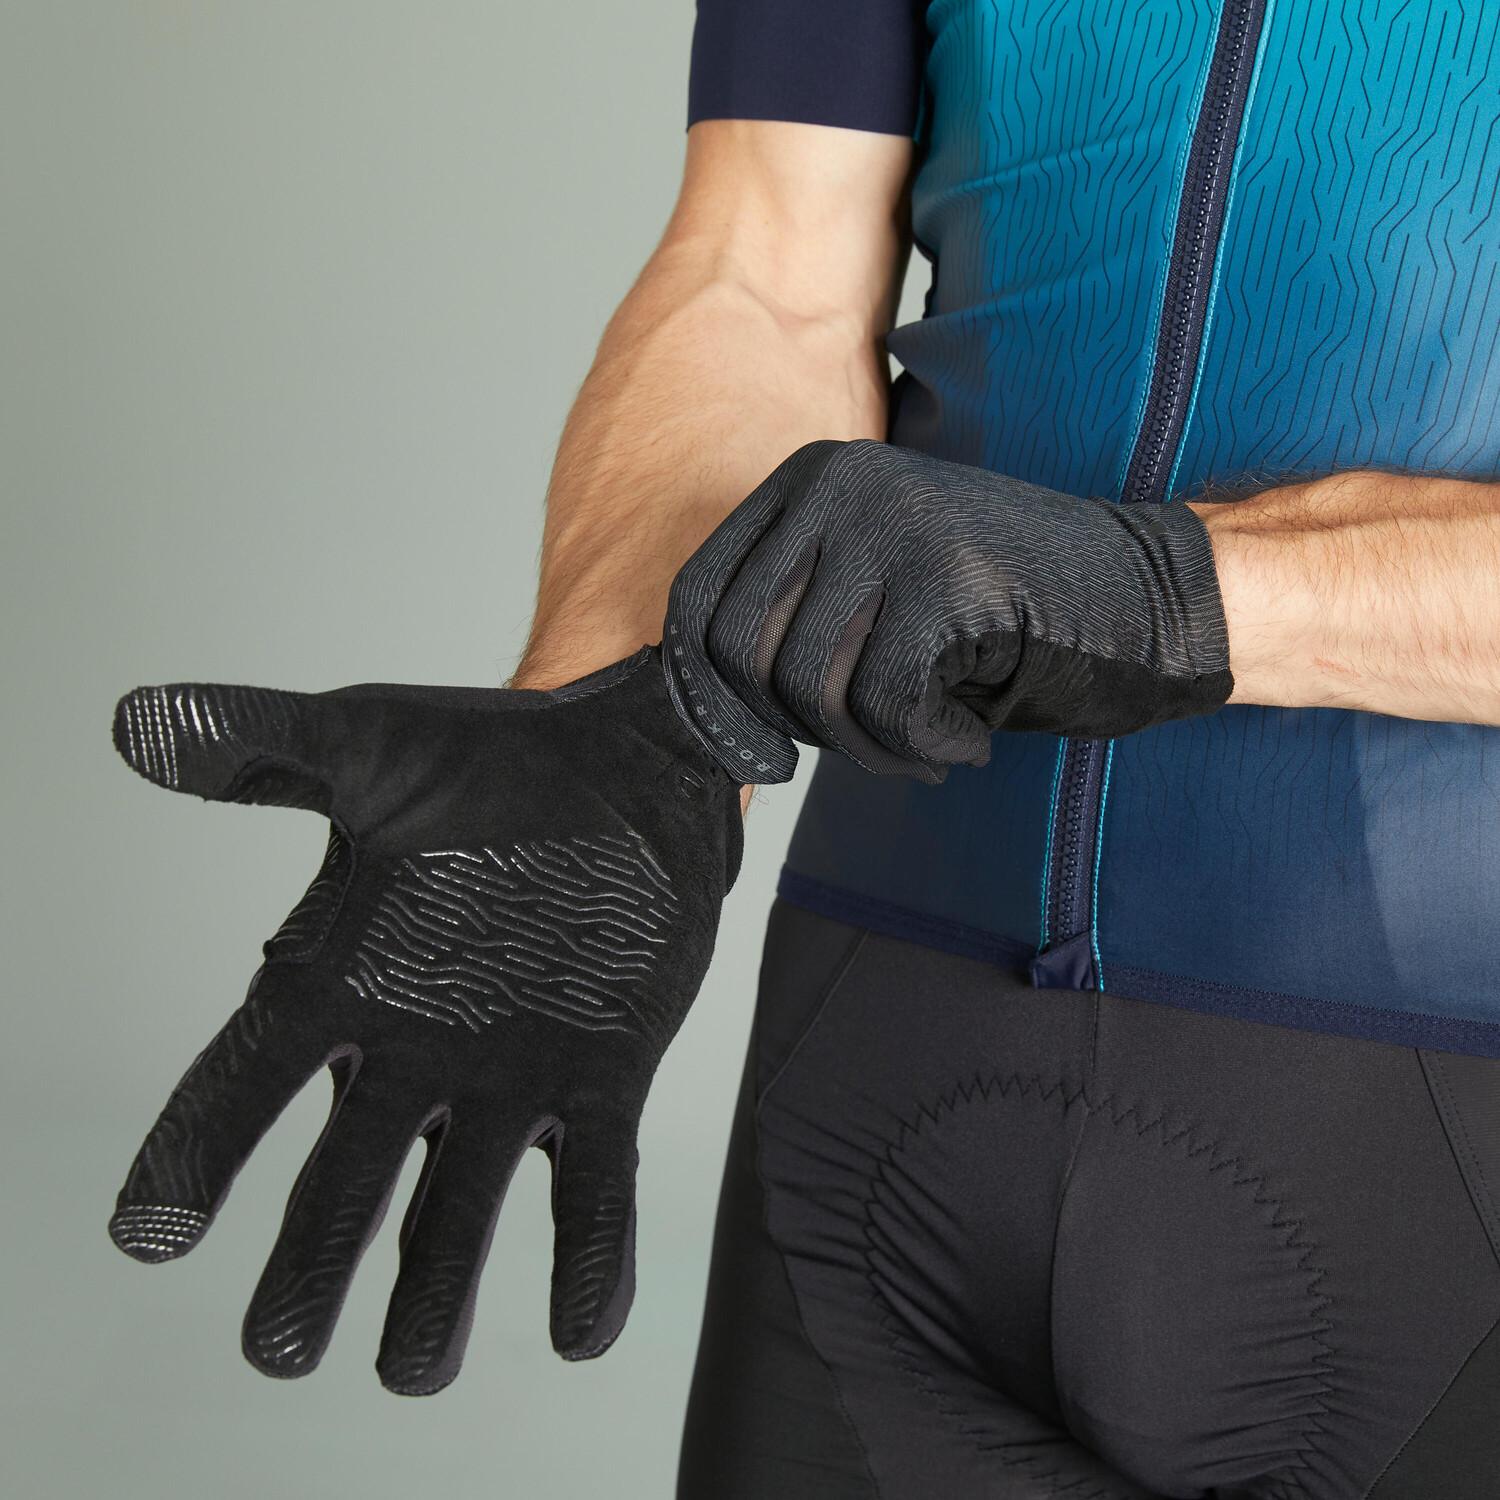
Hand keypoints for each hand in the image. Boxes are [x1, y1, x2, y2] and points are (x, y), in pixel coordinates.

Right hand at [108, 648, 740, 1392]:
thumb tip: (132, 725)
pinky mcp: (605, 1080)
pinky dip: (588, 1258)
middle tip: (280, 1348)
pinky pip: (594, 1188)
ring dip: (437, 1293)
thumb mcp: (368, 745)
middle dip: (310, 1267)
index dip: (193, 1153)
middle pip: (343, 1185)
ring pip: (461, 1213)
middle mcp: (416, 1050)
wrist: (631, 762)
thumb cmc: (492, 756)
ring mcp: (512, 1075)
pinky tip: (581, 1329)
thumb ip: (259, 749)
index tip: (150, 1229)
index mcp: (343, 982)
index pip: (243, 1082)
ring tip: (414, 1370)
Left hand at [665, 440, 1233, 782]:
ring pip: (810, 685)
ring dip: (865, 748)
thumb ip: (795, 616)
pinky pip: (885, 705)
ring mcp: (896, 522)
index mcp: (810, 477)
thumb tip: (706, 704)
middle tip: (866, 745)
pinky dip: (922, 746)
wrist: (1150, 597)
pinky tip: (966, 736)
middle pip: (742, 651)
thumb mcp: (877, 592)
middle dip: (795, 729)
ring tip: (922, 743)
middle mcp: (841, 483)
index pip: (698, 599)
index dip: (712, 695)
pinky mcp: (949, 576)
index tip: (761, 748)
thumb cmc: (1004, 614)